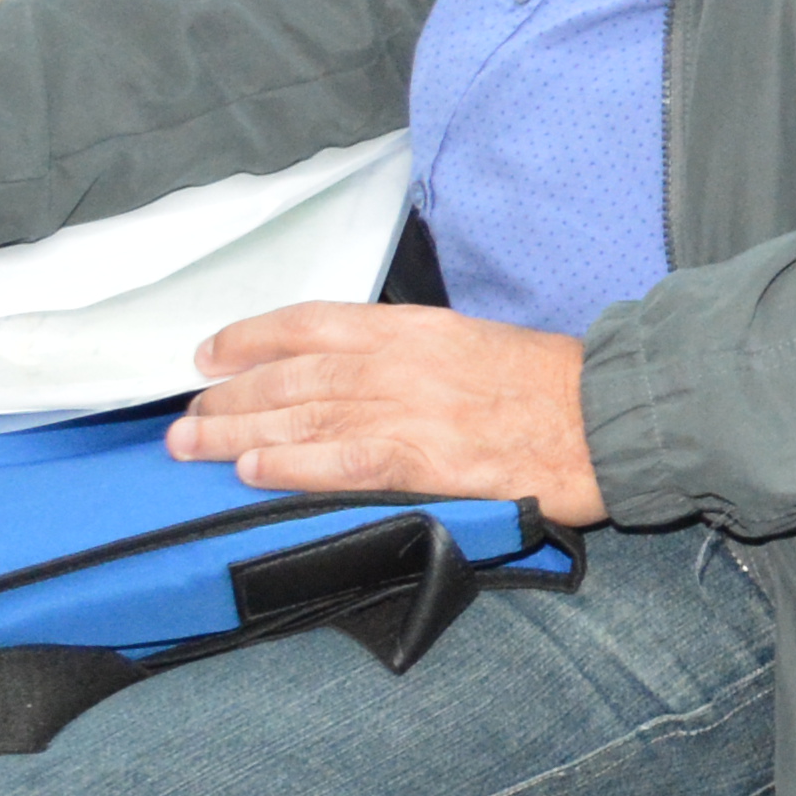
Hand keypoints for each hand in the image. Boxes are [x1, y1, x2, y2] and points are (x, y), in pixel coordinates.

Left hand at [180, 304, 606, 522]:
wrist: (612, 416)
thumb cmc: (553, 385)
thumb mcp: (476, 346)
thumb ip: (414, 356)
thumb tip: (355, 374)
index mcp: (417, 327)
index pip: (313, 322)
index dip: (252, 337)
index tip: (209, 354)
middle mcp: (405, 361)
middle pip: (295, 374)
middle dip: (230, 396)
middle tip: (182, 418)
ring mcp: (414, 409)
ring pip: (304, 416)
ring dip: (238, 432)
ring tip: (191, 447)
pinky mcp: (429, 460)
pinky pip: (344, 462)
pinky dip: (292, 466)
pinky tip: (251, 473)